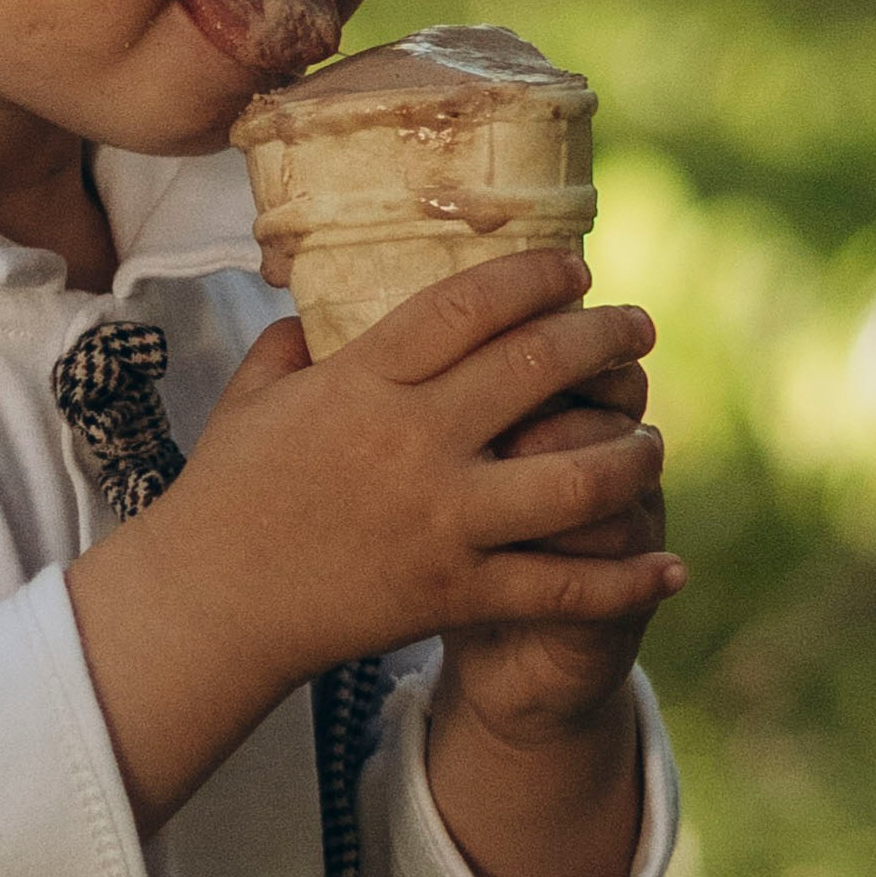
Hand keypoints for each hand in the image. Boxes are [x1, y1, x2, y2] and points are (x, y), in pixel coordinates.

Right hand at [65, 248, 679, 839]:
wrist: (208, 606)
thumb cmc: (224, 496)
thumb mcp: (251, 399)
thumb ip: (292, 348)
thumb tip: (316, 315)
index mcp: (364, 381)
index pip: (470, 305)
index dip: (536, 278)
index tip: (575, 270)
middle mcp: (413, 441)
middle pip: (540, 368)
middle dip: (606, 338)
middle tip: (639, 327)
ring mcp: (442, 520)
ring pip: (577, 476)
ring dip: (633, 452)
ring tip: (650, 439)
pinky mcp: (456, 592)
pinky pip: (563, 585)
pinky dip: (626, 578)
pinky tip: (667, 565)